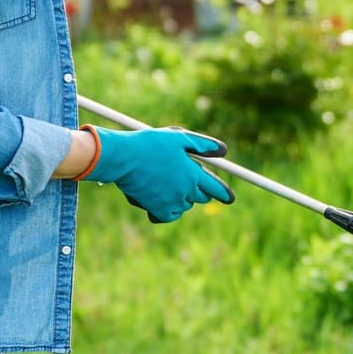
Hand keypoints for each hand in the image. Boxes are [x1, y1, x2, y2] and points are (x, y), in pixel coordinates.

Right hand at [84, 126, 234, 222]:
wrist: (123, 158)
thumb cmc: (150, 144)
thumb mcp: (179, 137)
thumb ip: (203, 145)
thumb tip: (223, 151)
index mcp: (193, 173)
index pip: (216, 188)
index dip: (224, 193)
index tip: (229, 198)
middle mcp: (185, 191)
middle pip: (201, 197)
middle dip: (199, 190)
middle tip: (187, 179)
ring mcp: (171, 202)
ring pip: (184, 205)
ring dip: (181, 197)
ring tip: (165, 182)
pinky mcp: (156, 210)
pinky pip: (168, 215)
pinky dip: (167, 210)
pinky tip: (159, 198)